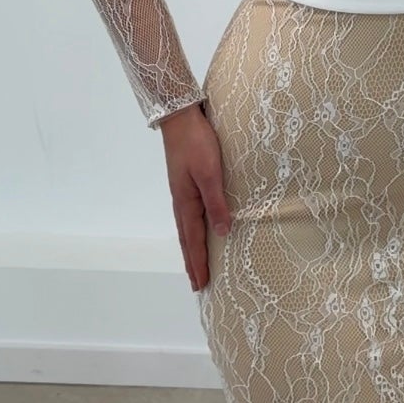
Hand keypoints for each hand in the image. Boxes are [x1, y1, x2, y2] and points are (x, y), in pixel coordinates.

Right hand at [160, 102, 231, 290]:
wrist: (180, 118)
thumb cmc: (197, 143)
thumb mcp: (210, 173)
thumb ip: (216, 202)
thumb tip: (223, 232)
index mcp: (186, 202)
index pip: (193, 240)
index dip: (198, 263)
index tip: (201, 284)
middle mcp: (181, 201)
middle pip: (187, 239)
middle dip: (193, 262)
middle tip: (197, 284)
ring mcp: (181, 192)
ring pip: (186, 229)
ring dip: (191, 249)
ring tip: (195, 264)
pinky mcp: (185, 183)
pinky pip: (188, 216)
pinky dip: (191, 231)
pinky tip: (197, 229)